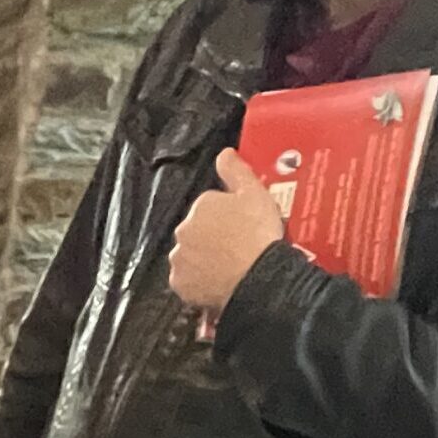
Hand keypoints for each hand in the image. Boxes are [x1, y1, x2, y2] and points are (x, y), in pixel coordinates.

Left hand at [169, 148, 284, 331]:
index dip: (228, 216)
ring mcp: (179, 259)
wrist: (258, 276)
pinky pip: (188, 280)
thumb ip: (236, 171)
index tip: (243, 225)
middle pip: (197, 232)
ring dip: (203, 259)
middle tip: (237, 247)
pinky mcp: (179, 284)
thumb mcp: (254, 194)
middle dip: (212, 237)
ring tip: (229, 267)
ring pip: (190, 256)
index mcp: (200, 206)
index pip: (210, 208)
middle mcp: (182, 230)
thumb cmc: (258, 233)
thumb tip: (224, 153)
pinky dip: (198, 281)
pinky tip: (218, 281)